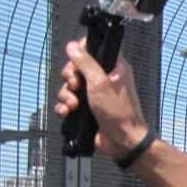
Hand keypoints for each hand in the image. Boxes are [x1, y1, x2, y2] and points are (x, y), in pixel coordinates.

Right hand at [54, 39, 149, 160]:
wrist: (121, 141)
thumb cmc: (119, 113)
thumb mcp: (100, 83)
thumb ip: (86, 63)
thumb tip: (73, 46)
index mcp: (114, 68)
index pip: (94, 48)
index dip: (81, 51)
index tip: (77, 61)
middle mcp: (104, 79)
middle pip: (76, 67)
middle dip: (70, 77)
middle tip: (76, 86)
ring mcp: (94, 94)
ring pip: (70, 86)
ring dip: (67, 95)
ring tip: (74, 105)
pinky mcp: (86, 108)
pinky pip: (68, 101)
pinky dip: (65, 106)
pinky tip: (68, 112)